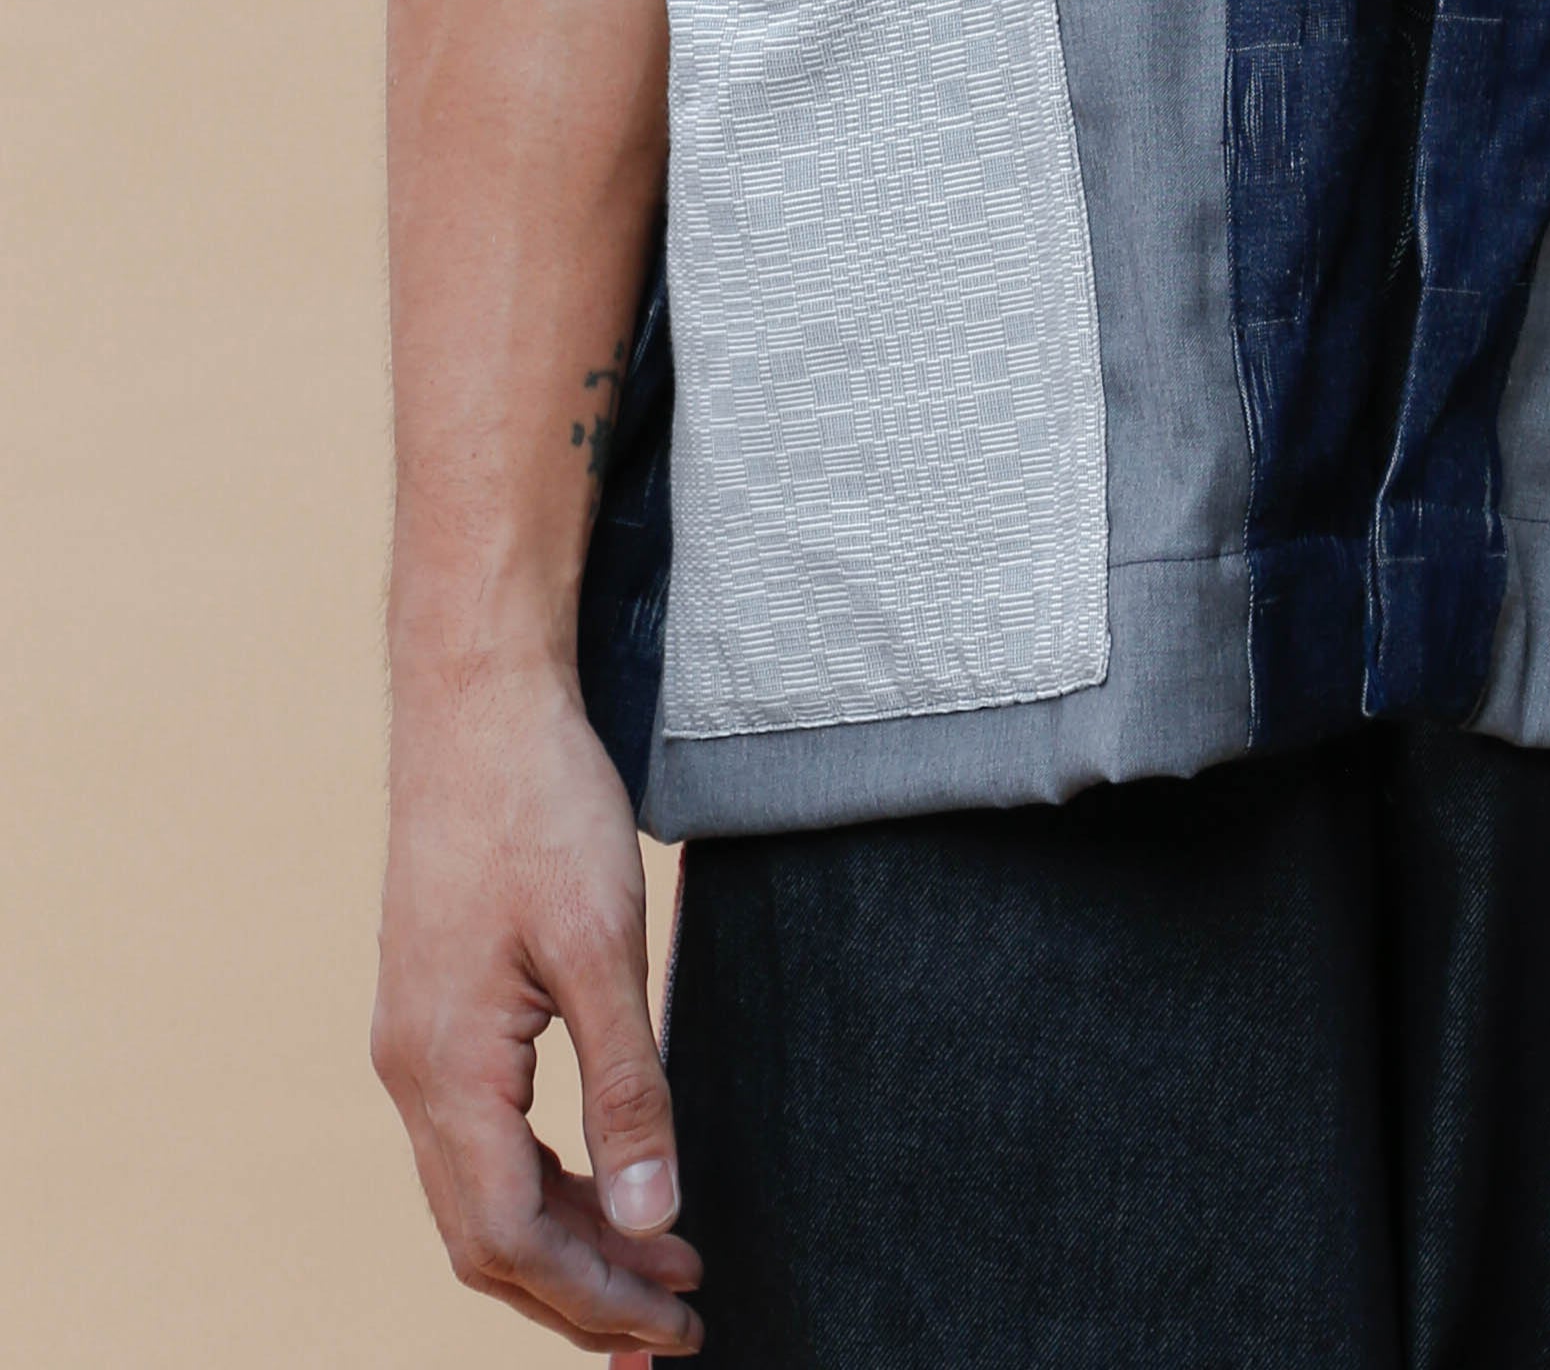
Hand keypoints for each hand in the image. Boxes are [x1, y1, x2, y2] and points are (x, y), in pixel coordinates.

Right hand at [372, 657, 702, 1352]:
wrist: (475, 701)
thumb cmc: (538, 803)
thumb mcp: (603, 944)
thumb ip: (629, 1084)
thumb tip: (655, 1213)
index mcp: (445, 1070)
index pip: (513, 1240)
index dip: (597, 1295)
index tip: (679, 1322)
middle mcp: (412, 1074)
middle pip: (486, 1241)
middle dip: (581, 1293)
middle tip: (676, 1320)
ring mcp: (414, 1046)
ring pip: (480, 1197)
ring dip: (566, 1244)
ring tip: (659, 1263)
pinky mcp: (433, 1015)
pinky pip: (479, 1142)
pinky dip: (543, 1184)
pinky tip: (606, 1181)